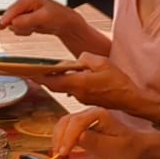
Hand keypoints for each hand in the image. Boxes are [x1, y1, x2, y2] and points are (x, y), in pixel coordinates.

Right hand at [0, 0, 77, 37]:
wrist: (64, 23)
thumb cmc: (58, 17)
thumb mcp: (42, 18)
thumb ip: (26, 20)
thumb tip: (13, 23)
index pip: (12, 9)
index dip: (6, 19)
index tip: (1, 26)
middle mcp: (24, 1)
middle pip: (10, 17)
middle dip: (19, 25)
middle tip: (31, 27)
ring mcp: (23, 9)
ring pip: (12, 24)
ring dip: (22, 28)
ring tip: (34, 26)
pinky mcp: (23, 17)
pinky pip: (16, 27)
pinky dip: (24, 30)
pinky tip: (33, 27)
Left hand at [41, 53, 155, 113]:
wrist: (130, 99)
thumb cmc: (119, 81)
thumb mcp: (103, 62)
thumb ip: (86, 58)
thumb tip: (77, 60)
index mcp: (79, 83)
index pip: (53, 80)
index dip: (40, 76)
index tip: (29, 71)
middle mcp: (77, 93)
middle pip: (54, 86)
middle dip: (44, 78)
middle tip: (33, 71)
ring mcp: (81, 98)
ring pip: (63, 88)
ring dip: (56, 80)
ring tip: (48, 71)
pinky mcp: (86, 100)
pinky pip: (72, 90)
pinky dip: (68, 83)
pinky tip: (69, 77)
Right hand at [52, 107, 145, 158]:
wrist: (138, 146)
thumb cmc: (130, 146)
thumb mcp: (114, 147)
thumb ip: (95, 141)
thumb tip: (78, 137)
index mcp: (99, 114)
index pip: (76, 122)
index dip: (67, 138)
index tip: (63, 152)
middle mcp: (90, 113)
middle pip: (66, 122)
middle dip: (59, 140)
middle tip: (58, 157)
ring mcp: (85, 119)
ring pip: (64, 125)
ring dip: (58, 141)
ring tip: (60, 158)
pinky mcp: (83, 127)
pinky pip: (67, 130)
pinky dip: (62, 142)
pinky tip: (64, 154)